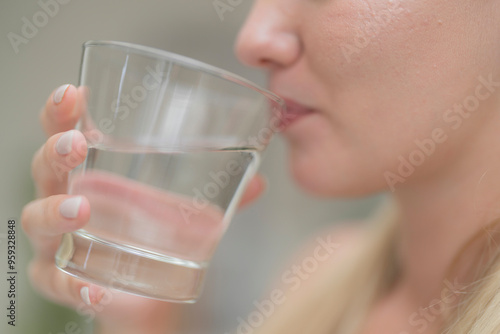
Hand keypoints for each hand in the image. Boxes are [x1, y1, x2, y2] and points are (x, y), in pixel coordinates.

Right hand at [21, 84, 265, 332]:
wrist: (145, 295)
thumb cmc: (153, 240)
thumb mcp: (184, 212)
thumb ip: (219, 195)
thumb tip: (259, 181)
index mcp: (92, 173)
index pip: (67, 133)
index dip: (63, 112)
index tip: (75, 92)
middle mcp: (67, 200)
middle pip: (44, 168)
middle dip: (54, 151)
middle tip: (75, 143)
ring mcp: (59, 241)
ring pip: (37, 220)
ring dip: (55, 212)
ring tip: (81, 209)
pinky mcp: (63, 280)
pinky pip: (56, 282)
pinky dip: (72, 285)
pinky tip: (95, 290)